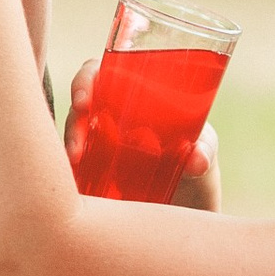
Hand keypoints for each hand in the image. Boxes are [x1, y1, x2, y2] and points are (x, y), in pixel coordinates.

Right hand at [65, 57, 221, 209]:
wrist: (192, 202)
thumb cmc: (196, 160)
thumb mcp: (204, 151)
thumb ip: (204, 151)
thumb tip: (197, 160)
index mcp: (136, 94)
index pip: (102, 74)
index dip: (85, 79)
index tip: (83, 98)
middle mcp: (113, 114)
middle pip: (81, 104)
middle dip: (72, 120)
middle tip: (77, 144)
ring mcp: (101, 143)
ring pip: (73, 134)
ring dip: (69, 147)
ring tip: (76, 165)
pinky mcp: (96, 172)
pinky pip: (74, 164)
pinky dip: (69, 171)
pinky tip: (74, 182)